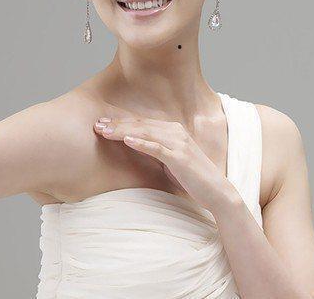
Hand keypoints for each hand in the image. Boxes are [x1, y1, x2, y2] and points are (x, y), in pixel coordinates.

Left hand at [93, 116, 236, 212]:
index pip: (142, 124)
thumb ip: (156, 151)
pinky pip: (157, 148)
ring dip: (124, 131)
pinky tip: (127, 141)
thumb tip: (134, 147)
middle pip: (141, 125)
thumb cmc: (192, 178)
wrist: (216, 191)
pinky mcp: (180, 157)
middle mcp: (176, 132)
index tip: (103, 123)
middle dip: (118, 124)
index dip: (122, 122)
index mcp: (173, 131)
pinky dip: (142, 143)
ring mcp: (179, 143)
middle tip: (97, 125)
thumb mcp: (170, 161)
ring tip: (105, 131)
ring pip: (146, 133)